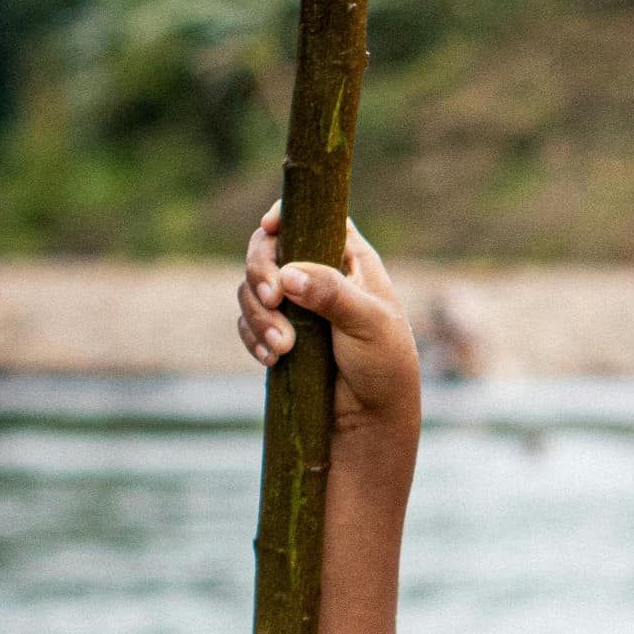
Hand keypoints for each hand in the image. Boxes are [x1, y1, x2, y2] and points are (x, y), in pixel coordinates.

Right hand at [237, 202, 419, 432]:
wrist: (372, 418)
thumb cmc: (385, 365)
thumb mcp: (368, 324)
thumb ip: (332, 294)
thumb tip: (289, 276)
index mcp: (349, 259)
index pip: (313, 217)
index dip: (286, 215)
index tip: (271, 228)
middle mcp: (318, 275)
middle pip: (269, 248)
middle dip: (261, 271)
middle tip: (272, 301)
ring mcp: (295, 304)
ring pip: (252, 287)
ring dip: (258, 315)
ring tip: (283, 349)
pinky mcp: (279, 332)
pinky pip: (248, 321)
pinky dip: (252, 336)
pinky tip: (271, 359)